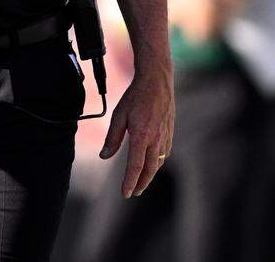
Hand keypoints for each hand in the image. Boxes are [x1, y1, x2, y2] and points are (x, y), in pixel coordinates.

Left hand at [100, 64, 174, 197]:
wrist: (157, 81)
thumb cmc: (135, 96)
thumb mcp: (119, 115)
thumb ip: (112, 138)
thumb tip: (104, 156)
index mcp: (141, 135)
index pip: (135, 166)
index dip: (130, 181)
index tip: (125, 193)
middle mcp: (156, 138)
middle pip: (150, 169)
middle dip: (141, 182)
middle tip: (134, 192)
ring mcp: (165, 135)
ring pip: (159, 161)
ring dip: (150, 173)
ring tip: (141, 180)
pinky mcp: (170, 131)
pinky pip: (165, 151)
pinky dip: (158, 160)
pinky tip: (153, 161)